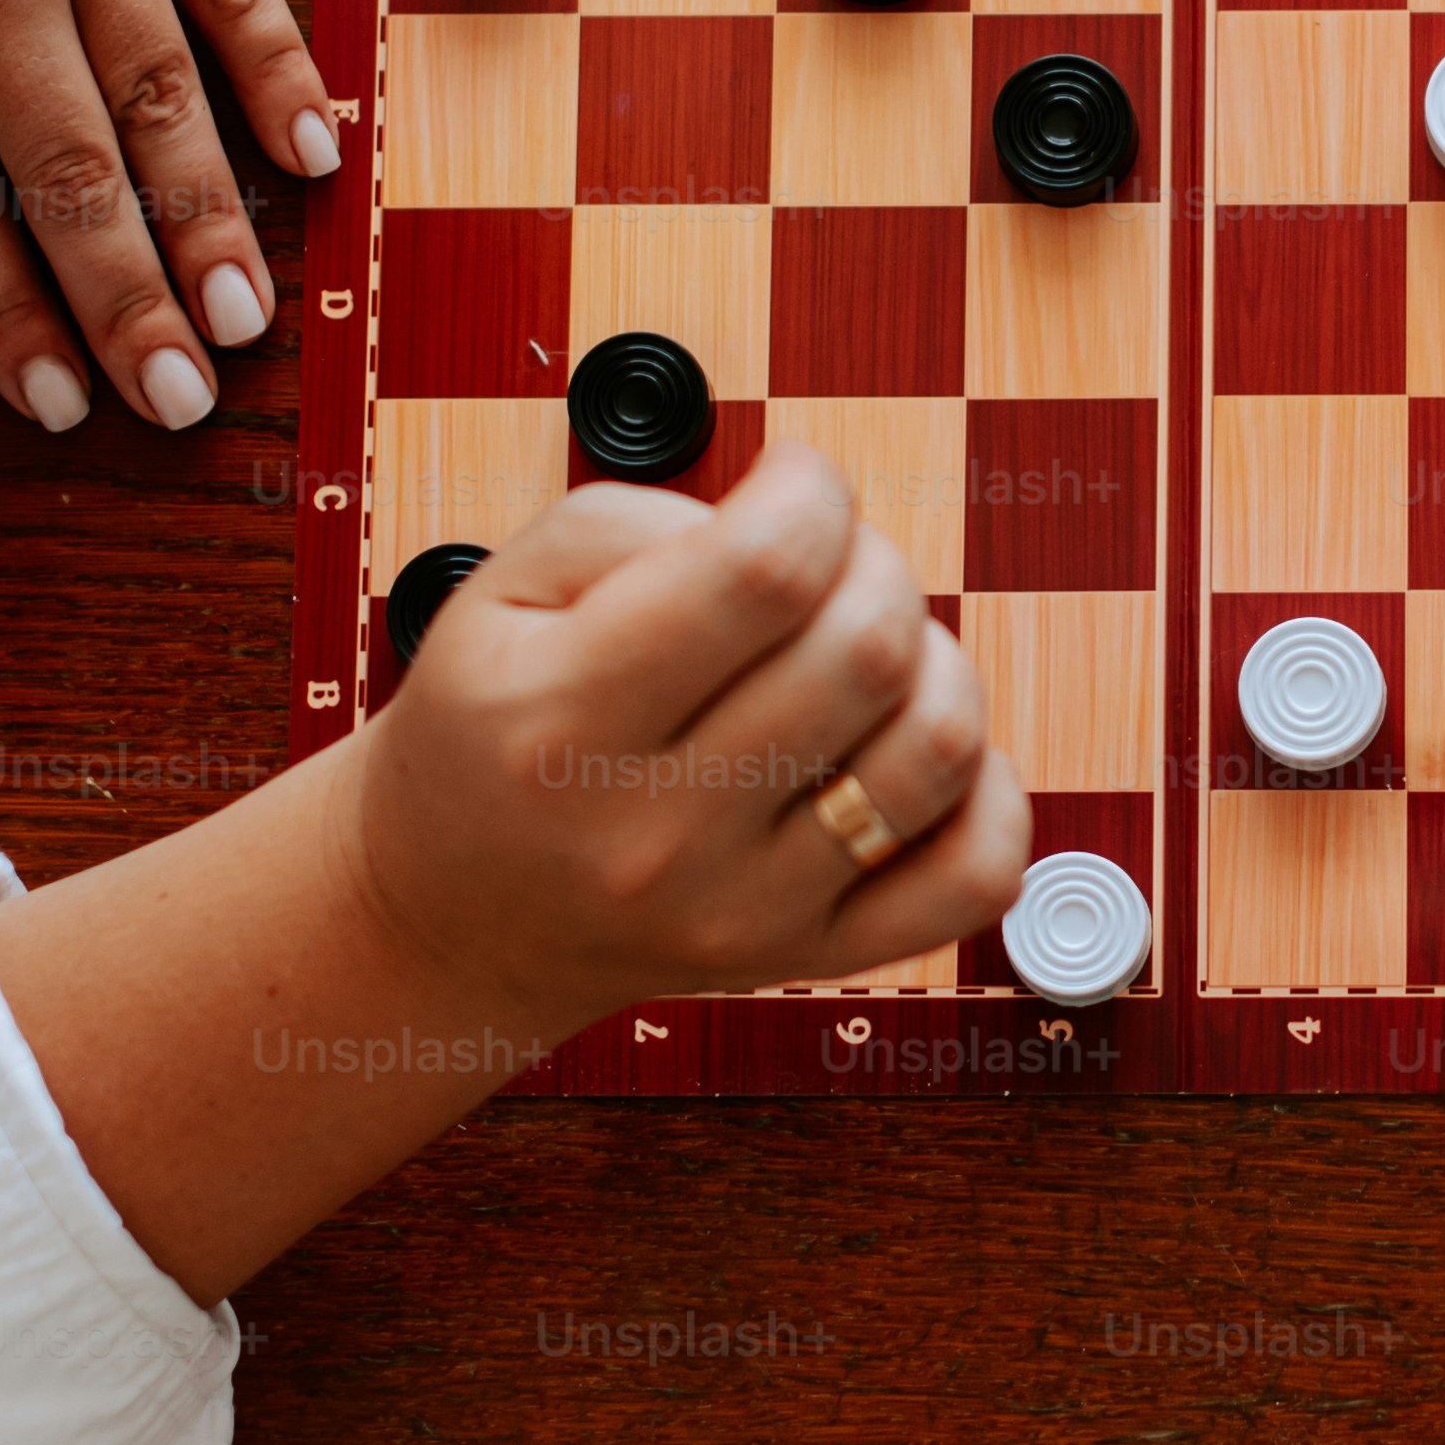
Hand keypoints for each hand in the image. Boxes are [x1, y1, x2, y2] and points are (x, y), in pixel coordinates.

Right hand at [347, 446, 1031, 1055]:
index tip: (792, 487)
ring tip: (865, 652)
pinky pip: (973, 876)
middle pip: (865, 650)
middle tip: (827, 566)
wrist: (460, 919)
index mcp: (567, 722)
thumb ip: (635, 519)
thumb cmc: (491, 738)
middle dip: (872, 563)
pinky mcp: (812, 956)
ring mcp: (745, 909)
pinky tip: (908, 746)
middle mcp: (659, 834)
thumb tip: (786, 519)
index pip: (765, 573)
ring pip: (938, 749)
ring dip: (931, 660)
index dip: (810, 493)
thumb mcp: (500, 591)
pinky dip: (984, 790)